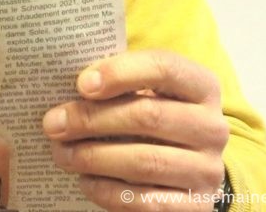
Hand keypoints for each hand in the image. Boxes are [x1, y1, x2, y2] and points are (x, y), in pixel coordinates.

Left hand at [43, 50, 228, 209]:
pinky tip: (84, 180)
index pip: (164, 67)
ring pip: (145, 161)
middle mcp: (212, 127)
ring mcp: (207, 170)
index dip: (120, 72)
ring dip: (93, 157)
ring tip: (61, 153)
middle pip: (148, 116)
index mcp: (201, 86)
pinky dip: (107, 190)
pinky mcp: (195, 207)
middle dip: (91, 119)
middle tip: (53, 123)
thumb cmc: (151, 117)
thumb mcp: (142, 92)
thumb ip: (115, 84)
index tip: (81, 84)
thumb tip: (66, 87)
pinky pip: (145, 201)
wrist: (186, 169)